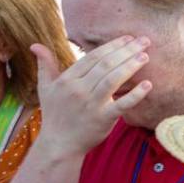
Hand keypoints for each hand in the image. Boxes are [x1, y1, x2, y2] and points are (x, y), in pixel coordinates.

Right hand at [32, 37, 150, 161]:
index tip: (128, 38)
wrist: (59, 143)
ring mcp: (91, 104)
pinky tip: (148, 84)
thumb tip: (35, 45)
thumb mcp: (45, 88)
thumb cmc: (54, 114)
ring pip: (113, 79)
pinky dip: (135, 94)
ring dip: (131, 66)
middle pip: (106, 64)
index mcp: (67, 79)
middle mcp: (78, 89)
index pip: (93, 57)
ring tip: (145, 56)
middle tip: (144, 41)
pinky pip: (122, 104)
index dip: (112, 46)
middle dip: (126, 50)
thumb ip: (45, 65)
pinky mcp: (103, 118)